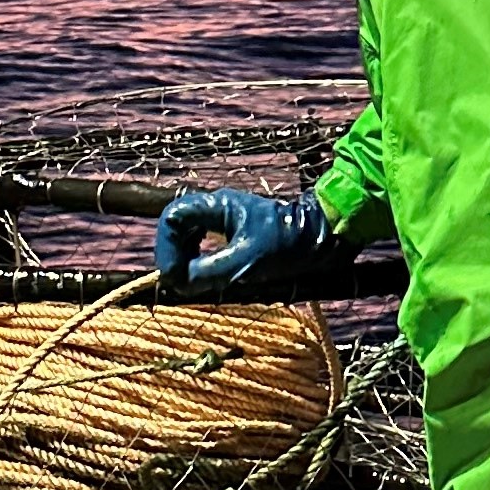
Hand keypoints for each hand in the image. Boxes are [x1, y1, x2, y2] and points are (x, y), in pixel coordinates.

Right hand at [154, 186, 340, 295]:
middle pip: (176, 226)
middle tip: (179, 281)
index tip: (175, 274)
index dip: (166, 247)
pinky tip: (205, 277)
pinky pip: (203, 245)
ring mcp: (224, 220)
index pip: (172, 217)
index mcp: (217, 206)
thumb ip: (210, 272)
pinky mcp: (233, 234)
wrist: (322, 236)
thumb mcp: (247, 261)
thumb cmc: (288, 243)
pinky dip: (198, 262)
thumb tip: (179, 283)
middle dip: (173, 254)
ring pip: (187, 236)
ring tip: (189, 281)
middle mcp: (216, 208)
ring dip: (184, 259)